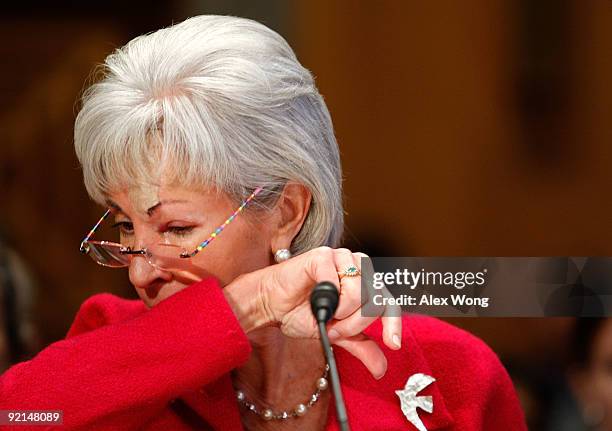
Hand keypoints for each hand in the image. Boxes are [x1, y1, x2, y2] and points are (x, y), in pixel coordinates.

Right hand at [225, 246, 401, 379]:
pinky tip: (314, 297)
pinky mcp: (324, 255)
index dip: (393, 324)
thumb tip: (381, 370)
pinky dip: (328, 298)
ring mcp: (342, 257)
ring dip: (341, 313)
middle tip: (335, 328)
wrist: (271, 305)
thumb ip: (360, 346)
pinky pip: (338, 283)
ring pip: (360, 293)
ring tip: (323, 313)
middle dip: (354, 324)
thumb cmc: (300, 312)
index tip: (392, 344)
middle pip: (375, 301)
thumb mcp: (336, 333)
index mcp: (364, 282)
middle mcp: (357, 266)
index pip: (388, 302)